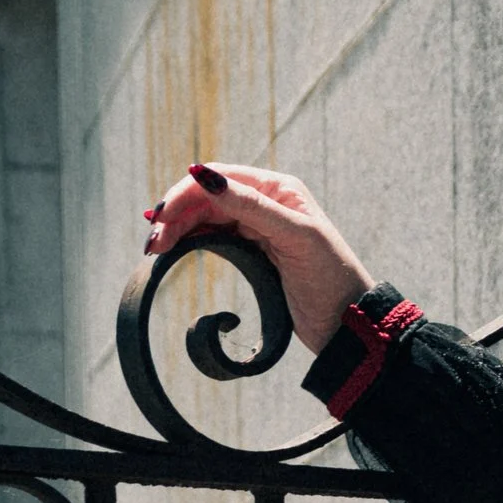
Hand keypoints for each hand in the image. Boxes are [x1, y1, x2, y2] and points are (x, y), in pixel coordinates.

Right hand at [139, 160, 372, 357]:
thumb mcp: (296, 237)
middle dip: (177, 214)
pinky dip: (192, 240)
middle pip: (208, 196)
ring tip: (156, 248)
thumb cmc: (333, 278)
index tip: (161, 218)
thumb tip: (205, 177)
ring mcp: (259, 227)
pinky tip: (174, 248)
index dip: (186, 193)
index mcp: (279, 188)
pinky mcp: (254, 252)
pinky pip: (215, 237)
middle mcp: (267, 201)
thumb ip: (253, 207)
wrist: (350, 325)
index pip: (220, 177)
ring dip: (180, 228)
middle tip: (152, 242)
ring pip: (207, 217)